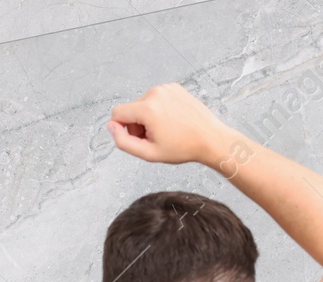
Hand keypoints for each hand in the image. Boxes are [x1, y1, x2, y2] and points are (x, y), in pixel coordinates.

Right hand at [106, 83, 229, 166]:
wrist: (211, 139)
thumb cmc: (183, 148)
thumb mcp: (149, 153)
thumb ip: (124, 142)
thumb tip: (111, 127)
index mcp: (148, 108)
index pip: (117, 113)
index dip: (122, 129)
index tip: (137, 138)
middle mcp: (155, 93)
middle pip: (131, 108)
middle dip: (137, 124)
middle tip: (155, 138)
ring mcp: (166, 88)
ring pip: (143, 103)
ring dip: (149, 117)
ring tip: (166, 130)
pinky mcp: (174, 87)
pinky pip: (156, 98)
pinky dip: (160, 109)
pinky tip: (173, 120)